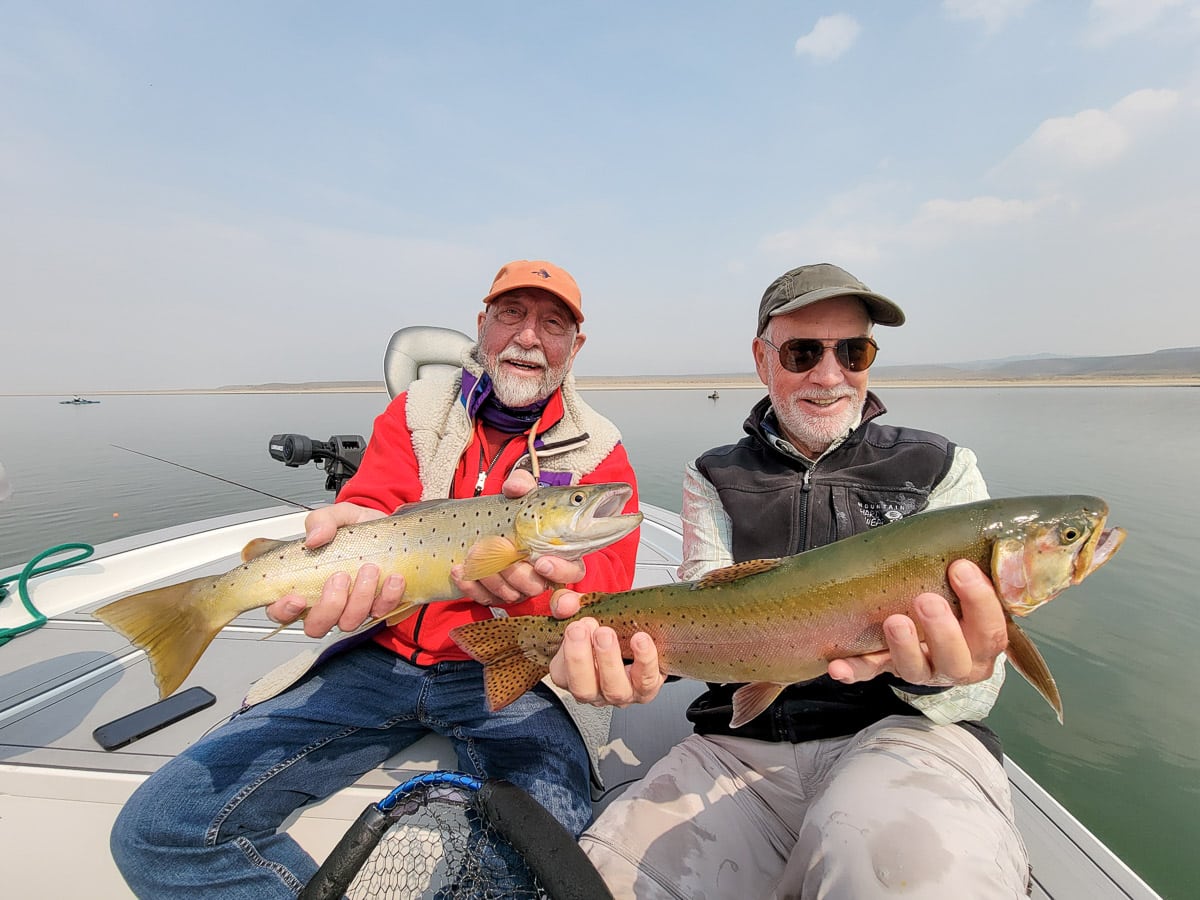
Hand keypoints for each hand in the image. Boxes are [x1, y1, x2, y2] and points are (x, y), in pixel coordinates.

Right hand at [265, 502, 406, 637]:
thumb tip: (314, 538)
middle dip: (329, 605)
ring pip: (348, 623)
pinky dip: (388, 597)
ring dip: (360, 598)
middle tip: (341, 576)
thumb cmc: (362, 530)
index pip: (282, 611)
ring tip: (370, 569)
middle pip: (316, 625)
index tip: (297, 597)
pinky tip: (393, 578)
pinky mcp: (380, 609)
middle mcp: (328, 602)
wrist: (398, 532)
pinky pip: (382, 613)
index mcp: (306, 583)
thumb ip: (323, 520)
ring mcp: (353, 609)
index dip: (284, 610)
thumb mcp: (341, 516)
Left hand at [451, 470, 584, 605]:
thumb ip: (521, 485)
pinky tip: (459, 570)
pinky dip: (471, 585)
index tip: (541, 563)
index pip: (572, 571)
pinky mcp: (495, 594)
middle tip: (502, 553)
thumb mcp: (517, 493)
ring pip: (510, 594)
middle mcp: (540, 575)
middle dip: (518, 573)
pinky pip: (485, 598)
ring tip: (475, 554)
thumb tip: (515, 486)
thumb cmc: (510, 511)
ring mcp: (517, 587)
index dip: (560, 571)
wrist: (480, 525)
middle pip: (537, 586)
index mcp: (558, 552)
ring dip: (491, 577)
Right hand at [546, 590, 664, 706]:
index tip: (575, 626)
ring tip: (607, 633)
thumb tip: (566, 603)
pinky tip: (641, 640)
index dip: (568, 652)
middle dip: (582, 658)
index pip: (561, 674)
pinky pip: (646, 680)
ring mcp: (621, 692)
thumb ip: (566, 603)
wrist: (633, 633)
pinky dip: (644, 659)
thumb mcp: (579, 610)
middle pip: (584, 688)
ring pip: (614, 690)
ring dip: (609, 660)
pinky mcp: (647, 687)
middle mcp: (595, 690)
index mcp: (571, 676)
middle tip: (585, 629)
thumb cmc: (602, 628)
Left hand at [827, 559, 1007, 686]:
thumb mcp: (970, 588)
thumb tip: (982, 546)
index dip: (979, 601)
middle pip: (956, 659)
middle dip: (942, 631)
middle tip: (926, 601)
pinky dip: (854, 670)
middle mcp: (957, 663)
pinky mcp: (887, 668)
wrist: (931, 630)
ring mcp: (922, 669)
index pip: (991, 630)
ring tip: (893, 622)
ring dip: (903, 647)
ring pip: (915, 670)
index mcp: (983, 644)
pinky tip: (838, 667)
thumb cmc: (954, 598)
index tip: (960, 568)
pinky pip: (870, 672)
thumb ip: (972, 575)